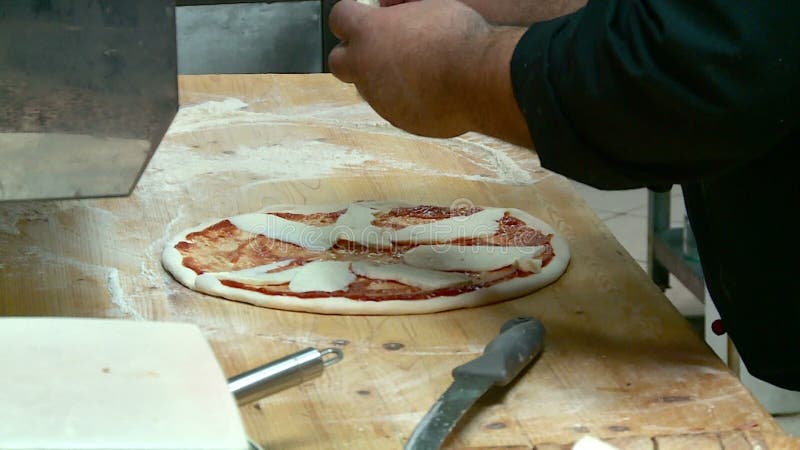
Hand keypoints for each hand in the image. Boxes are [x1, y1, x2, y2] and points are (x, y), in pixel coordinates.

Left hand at [329, 0, 490, 138]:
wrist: (478, 80)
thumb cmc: (458, 38)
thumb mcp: (429, 6)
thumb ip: (400, 8)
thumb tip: (390, 5)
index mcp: (369, 32)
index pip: (339, 18)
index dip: (350, 18)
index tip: (363, 19)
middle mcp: (365, 67)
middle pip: (339, 62)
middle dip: (352, 57)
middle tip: (376, 51)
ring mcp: (379, 98)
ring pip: (367, 89)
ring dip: (380, 80)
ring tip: (414, 71)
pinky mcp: (398, 120)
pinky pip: (393, 108)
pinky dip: (404, 100)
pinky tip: (428, 91)